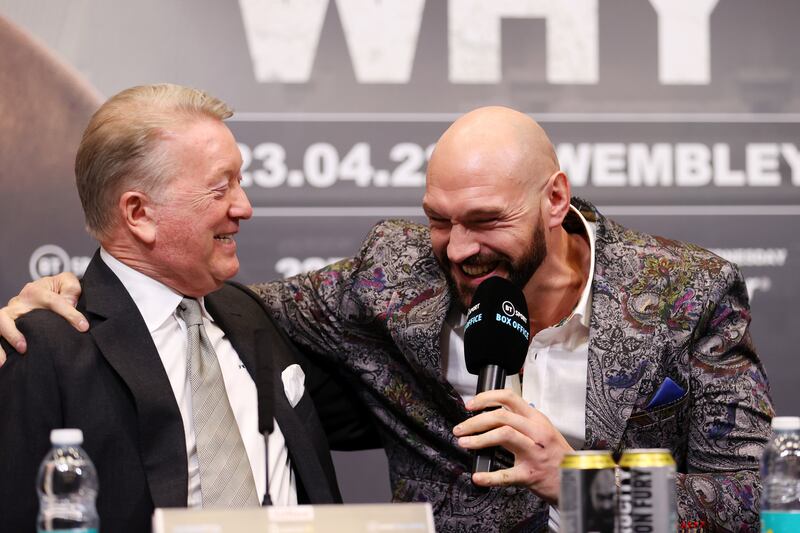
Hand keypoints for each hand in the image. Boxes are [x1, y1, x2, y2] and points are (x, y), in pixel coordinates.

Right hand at [0, 273, 85, 364]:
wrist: (48, 292)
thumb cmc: (59, 290)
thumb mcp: (68, 284)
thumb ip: (71, 289)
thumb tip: (71, 303)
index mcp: (36, 290)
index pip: (54, 302)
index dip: (70, 314)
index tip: (83, 327)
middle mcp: (19, 302)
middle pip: (12, 315)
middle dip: (15, 333)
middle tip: (25, 348)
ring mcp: (10, 314)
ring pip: (0, 323)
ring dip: (7, 339)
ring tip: (15, 354)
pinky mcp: (5, 324)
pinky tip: (3, 363)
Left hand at [453, 389, 573, 503]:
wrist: (577, 478)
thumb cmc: (557, 455)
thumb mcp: (543, 431)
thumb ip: (522, 422)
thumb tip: (492, 416)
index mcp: (537, 419)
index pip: (509, 398)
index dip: (486, 398)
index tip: (471, 405)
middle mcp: (536, 432)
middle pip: (501, 416)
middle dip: (475, 421)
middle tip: (461, 428)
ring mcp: (534, 453)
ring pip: (503, 435)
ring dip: (479, 439)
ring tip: (465, 443)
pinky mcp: (531, 474)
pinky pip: (507, 474)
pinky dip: (489, 476)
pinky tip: (478, 476)